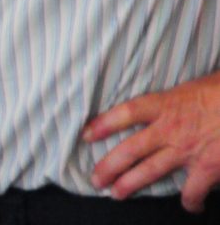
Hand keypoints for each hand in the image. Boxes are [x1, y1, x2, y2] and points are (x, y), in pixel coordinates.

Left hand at [84, 72, 219, 212]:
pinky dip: (190, 202)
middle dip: (110, 165)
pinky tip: (189, 206)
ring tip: (116, 193)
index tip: (87, 134)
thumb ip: (179, 100)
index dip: (104, 123)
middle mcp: (170, 128)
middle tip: (95, 177)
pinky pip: (191, 192)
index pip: (126, 112)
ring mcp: (186, 150)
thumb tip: (174, 106)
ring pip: (151, 171)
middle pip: (131, 148)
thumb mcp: (195, 86)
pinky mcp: (205, 169)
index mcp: (166, 103)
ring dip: (130, 184)